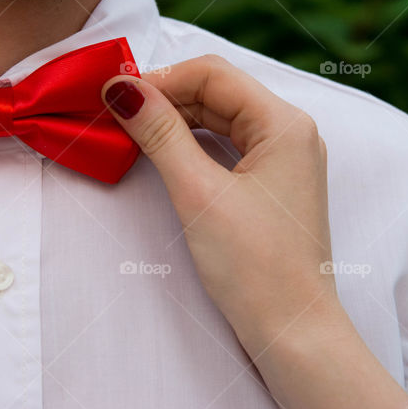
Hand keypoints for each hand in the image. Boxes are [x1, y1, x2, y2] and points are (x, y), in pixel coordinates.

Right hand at [102, 56, 407, 408]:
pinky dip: (193, 142)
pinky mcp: (272, 183)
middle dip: (166, 96)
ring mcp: (284, 158)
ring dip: (177, 119)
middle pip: (218, 91)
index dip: (161, 78)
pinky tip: (164, 150)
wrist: (293, 333)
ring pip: (221, 117)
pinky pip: (228, 144)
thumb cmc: (255, 267)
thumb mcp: (199, 194)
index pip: (213, 75)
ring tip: (133, 130)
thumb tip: (123, 89)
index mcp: (285, 124)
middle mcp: (291, 132)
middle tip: (117, 112)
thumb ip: (160, 134)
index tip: (114, 93)